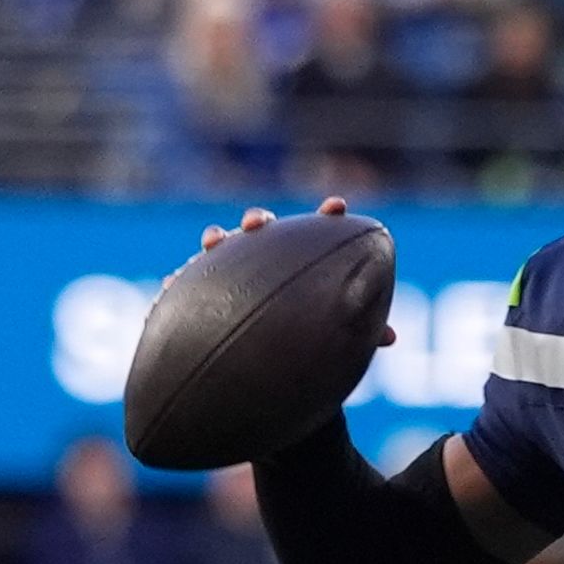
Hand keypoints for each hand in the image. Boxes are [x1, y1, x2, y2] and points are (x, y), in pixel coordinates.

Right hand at [188, 195, 397, 345]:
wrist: (255, 358)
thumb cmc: (300, 337)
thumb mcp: (329, 332)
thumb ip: (356, 331)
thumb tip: (390, 338)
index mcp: (297, 260)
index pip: (314, 233)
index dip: (326, 217)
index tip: (338, 205)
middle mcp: (261, 257)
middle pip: (260, 229)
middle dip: (258, 219)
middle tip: (259, 222)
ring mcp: (228, 270)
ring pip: (220, 248)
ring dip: (216, 239)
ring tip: (214, 240)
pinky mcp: (199, 292)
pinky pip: (186, 284)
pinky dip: (180, 281)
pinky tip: (174, 283)